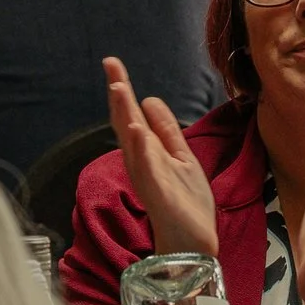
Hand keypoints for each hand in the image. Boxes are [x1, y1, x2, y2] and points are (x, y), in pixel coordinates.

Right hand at [102, 55, 216, 256]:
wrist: (194, 242)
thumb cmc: (186, 203)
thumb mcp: (181, 157)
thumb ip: (166, 131)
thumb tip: (150, 100)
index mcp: (147, 152)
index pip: (131, 116)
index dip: (122, 90)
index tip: (112, 62)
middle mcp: (142, 162)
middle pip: (126, 123)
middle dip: (119, 95)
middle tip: (110, 66)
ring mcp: (149, 178)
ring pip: (133, 142)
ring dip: (125, 115)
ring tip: (119, 88)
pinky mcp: (158, 195)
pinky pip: (147, 169)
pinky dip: (141, 150)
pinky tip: (136, 131)